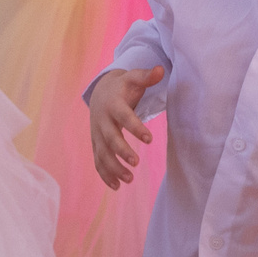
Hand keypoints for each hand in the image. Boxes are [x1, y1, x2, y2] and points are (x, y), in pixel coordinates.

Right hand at [89, 67, 162, 187]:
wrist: (100, 92)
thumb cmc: (122, 87)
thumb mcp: (133, 78)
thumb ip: (147, 76)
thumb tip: (161, 69)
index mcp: (113, 104)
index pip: (124, 117)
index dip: (135, 127)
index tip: (149, 139)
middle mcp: (102, 121)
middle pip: (110, 138)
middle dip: (121, 151)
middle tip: (136, 163)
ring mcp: (97, 134)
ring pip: (102, 153)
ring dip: (114, 167)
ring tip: (130, 179)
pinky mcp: (96, 144)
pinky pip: (98, 161)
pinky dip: (105, 174)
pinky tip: (116, 187)